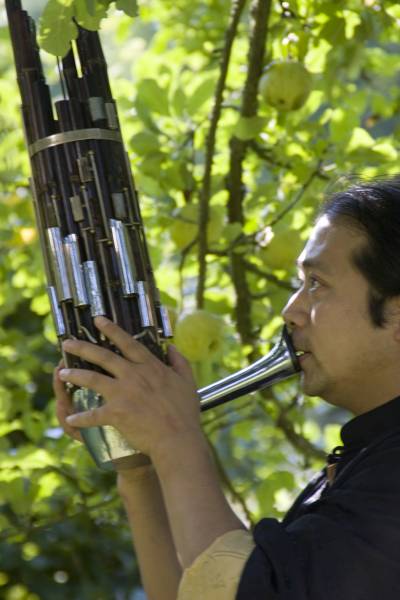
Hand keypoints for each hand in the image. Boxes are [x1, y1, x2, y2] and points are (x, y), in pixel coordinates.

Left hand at [58, 317, 200, 460]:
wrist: (178, 438)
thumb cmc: (185, 411)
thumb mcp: (188, 381)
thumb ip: (179, 361)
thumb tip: (171, 347)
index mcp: (150, 366)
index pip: (128, 342)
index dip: (111, 329)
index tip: (98, 319)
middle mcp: (133, 375)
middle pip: (103, 356)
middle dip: (83, 347)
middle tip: (67, 343)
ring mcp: (123, 393)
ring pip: (93, 379)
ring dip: (75, 374)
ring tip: (62, 372)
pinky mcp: (116, 413)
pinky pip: (93, 414)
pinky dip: (81, 418)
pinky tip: (71, 418)